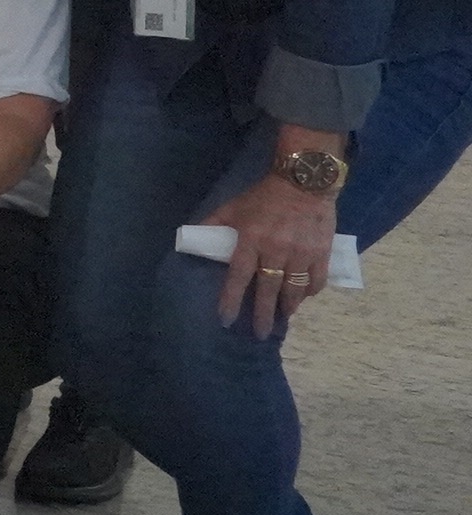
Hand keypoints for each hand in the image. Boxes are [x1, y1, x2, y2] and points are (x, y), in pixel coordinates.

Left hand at [204, 167, 336, 338]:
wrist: (304, 180)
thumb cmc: (264, 195)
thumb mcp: (233, 207)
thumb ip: (214, 223)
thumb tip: (192, 235)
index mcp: (251, 241)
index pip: (238, 277)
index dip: (231, 300)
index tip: (226, 319)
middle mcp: (276, 251)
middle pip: (268, 290)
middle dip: (263, 315)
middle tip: (260, 333)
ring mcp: (301, 254)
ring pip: (294, 290)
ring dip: (287, 307)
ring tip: (282, 318)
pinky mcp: (322, 252)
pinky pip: (316, 280)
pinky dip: (309, 292)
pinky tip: (303, 298)